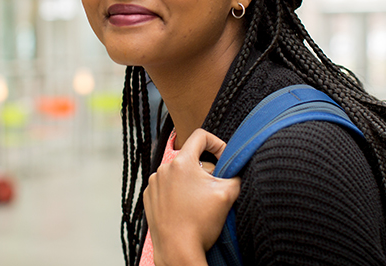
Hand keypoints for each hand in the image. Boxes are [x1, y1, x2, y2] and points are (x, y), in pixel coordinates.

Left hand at [143, 129, 240, 265]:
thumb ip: (235, 174)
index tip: (224, 159)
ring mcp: (154, 183)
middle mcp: (163, 168)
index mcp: (181, 162)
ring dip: (191, 182)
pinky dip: (177, 193)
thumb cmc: (201, 223)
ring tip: (199, 203)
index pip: (200, 136)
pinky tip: (185, 209)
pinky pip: (167, 187)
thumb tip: (236, 167)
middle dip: (206, 170)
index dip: (217, 143)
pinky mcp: (149, 197)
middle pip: (191, 158)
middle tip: (214, 189)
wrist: (177, 250)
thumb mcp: (227, 194)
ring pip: (178, 174)